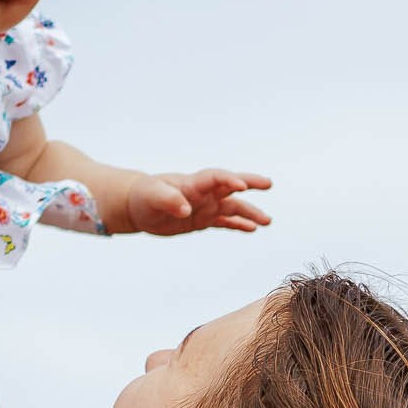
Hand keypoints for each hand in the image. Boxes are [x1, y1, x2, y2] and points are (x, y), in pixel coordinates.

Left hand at [128, 168, 273, 237]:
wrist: (139, 206)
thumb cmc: (144, 196)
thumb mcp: (151, 197)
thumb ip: (168, 200)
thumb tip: (186, 210)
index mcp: (192, 183)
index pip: (215, 178)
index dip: (228, 180)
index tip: (242, 186)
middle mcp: (203, 193)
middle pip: (231, 186)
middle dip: (250, 183)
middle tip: (268, 184)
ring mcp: (205, 206)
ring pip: (232, 207)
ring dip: (249, 213)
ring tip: (267, 221)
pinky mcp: (203, 220)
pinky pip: (225, 222)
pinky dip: (238, 225)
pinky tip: (252, 229)